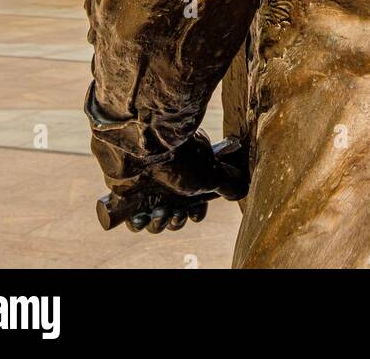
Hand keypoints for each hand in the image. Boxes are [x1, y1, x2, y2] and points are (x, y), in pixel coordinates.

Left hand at [96, 134, 248, 232]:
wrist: (144, 146)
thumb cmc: (180, 159)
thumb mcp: (211, 172)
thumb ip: (227, 183)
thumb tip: (240, 189)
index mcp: (188, 174)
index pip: (194, 202)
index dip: (195, 212)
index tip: (193, 212)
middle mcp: (169, 180)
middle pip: (176, 214)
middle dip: (177, 221)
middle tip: (175, 214)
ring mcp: (148, 186)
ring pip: (156, 219)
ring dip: (159, 223)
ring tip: (158, 212)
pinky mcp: (129, 192)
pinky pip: (134, 218)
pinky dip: (138, 223)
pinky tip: (141, 217)